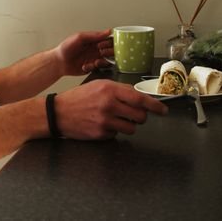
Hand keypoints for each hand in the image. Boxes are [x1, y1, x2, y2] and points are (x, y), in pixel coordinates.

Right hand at [53, 80, 167, 139]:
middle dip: (141, 117)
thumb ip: (119, 89)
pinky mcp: (100, 134)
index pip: (139, 99)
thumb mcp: (98, 85)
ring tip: (116, 119)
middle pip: (140, 116)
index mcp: (110, 90)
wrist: (58, 113)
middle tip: (134, 115)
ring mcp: (105, 121)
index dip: (155, 106)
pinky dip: (113, 131)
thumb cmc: (79, 97)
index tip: (163, 110)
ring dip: (128, 125)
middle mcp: (109, 105)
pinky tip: (102, 124)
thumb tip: (138, 97)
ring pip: (131, 128)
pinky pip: (117, 135)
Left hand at [54, 29, 113, 75]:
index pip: (109, 40)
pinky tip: (85, 66)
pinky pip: (99, 68)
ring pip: (107, 60)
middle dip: (109, 52)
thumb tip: (108, 31)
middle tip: (101, 53)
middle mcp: (97, 49)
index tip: (101, 45)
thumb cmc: (66, 48)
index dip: (109, 43)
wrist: (59, 62)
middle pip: (112, 50)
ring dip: (103, 62)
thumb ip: (94, 35)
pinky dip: (93, 67)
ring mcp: (95, 58)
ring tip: (95, 62)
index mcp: (95, 40)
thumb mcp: (80, 38)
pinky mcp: (92, 67)